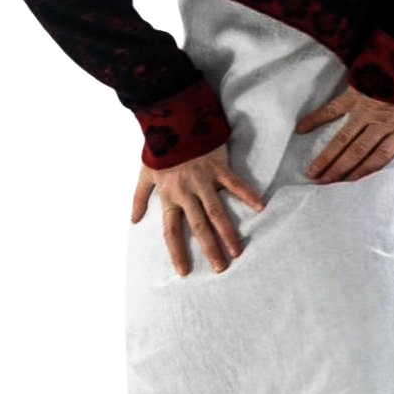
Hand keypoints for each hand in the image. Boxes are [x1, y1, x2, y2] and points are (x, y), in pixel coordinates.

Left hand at [130, 142, 265, 276]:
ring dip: (228, 233)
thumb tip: (133, 220)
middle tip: (220, 268)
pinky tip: (260, 207)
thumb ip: (139, 198)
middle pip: (198, 227)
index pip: (172, 231)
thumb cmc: (160, 149)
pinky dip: (247, 195)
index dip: (177, 252)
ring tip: (237, 251)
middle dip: (209, 249)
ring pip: (217, 212)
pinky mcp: (218, 168)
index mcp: (169, 197)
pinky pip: (235, 184)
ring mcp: (203, 181)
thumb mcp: (145, 173)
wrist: (172, 121)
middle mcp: (186, 193)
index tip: (184, 272)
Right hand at [296, 85, 393, 183]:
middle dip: (340, 173)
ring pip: (343, 139)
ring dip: (327, 157)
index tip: (352, 188)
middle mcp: (382, 123)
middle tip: (323, 189)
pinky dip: (316, 119)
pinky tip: (301, 130)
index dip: (365, 175)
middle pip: (358, 154)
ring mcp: (366, 109)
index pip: (382, 159)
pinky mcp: (354, 93)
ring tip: (312, 173)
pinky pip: (331, 109)